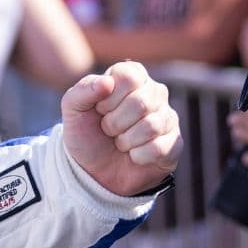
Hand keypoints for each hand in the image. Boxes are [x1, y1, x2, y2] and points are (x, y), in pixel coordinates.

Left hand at [61, 60, 181, 195]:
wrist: (94, 170)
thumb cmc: (86, 133)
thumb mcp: (73, 109)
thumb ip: (83, 90)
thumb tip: (107, 82)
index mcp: (132, 76)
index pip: (128, 77)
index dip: (108, 98)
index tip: (100, 109)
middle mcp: (155, 92)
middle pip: (141, 102)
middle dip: (114, 123)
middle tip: (108, 129)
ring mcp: (167, 118)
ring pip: (151, 126)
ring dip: (125, 141)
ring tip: (120, 142)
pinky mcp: (174, 143)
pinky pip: (159, 148)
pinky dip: (138, 156)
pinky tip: (133, 155)